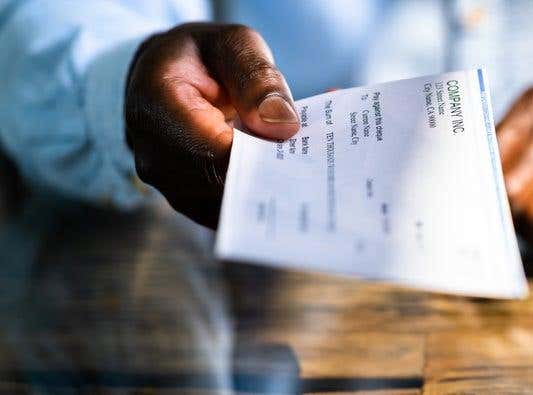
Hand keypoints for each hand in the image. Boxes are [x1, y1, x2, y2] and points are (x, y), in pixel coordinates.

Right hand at [125, 23, 298, 227]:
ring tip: (313, 163)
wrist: (168, 80)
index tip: (306, 150)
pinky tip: (295, 171)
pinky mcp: (194, 202)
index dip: (262, 158)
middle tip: (323, 162)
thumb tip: (284, 127)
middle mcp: (157, 159)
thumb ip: (256, 78)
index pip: (215, 154)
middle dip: (277, 177)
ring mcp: (173, 187)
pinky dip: (266, 194)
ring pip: (234, 206)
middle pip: (225, 188)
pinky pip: (235, 209)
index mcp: (157, 110)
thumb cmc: (201, 58)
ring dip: (276, 188)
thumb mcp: (232, 46)